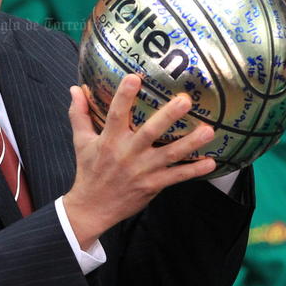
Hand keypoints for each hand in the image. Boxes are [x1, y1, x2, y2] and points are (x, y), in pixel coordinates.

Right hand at [63, 74, 216, 248]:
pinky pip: (177, 177)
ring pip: (170, 155)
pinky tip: (211, 162)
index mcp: (109, 140)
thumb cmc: (89, 170)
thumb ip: (79, 113)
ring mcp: (142, 170)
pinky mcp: (153, 185)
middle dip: (168, 116)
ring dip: (190, 143)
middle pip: (150, 133)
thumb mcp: (81, 141)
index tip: (135, 77)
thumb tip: (75, 88)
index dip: (124, 96)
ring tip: (208, 130)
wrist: (92, 207)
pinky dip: (194, 170)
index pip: (116, 114)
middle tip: (185, 101)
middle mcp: (127, 153)